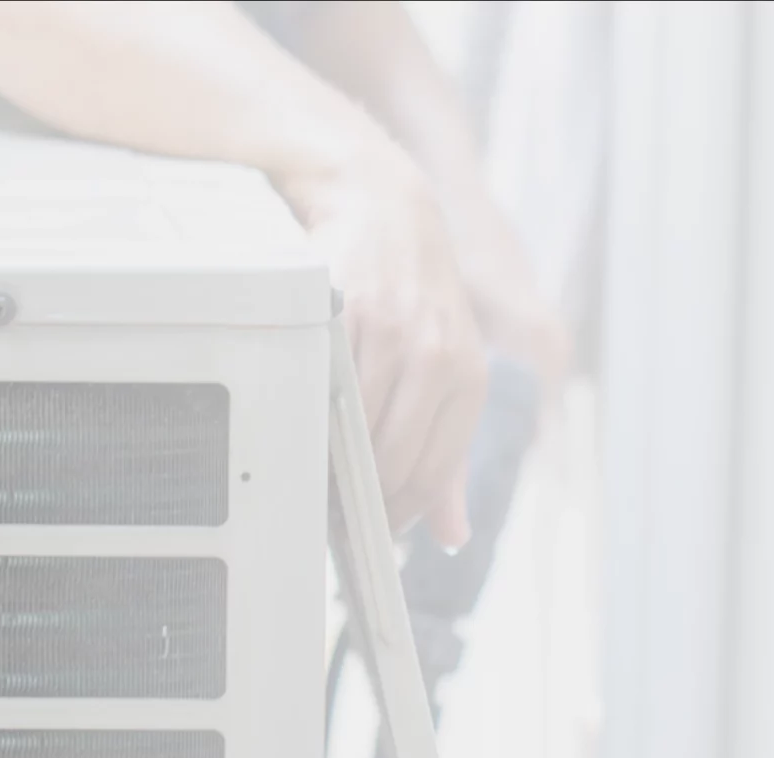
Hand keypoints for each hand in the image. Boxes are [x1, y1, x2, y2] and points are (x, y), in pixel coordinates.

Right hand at [289, 152, 487, 548]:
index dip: (396, 514)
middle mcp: (438, 357)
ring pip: (355, 425)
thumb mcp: (449, 371)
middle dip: (359, 495)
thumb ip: (451, 457)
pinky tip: (304, 421)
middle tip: (331, 508)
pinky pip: (325, 384)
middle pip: (392, 461)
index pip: (432, 476)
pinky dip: (310, 413)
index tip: (370, 531)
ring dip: (331, 458)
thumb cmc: (416, 297)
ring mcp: (394, 333)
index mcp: (469, 380)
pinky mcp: (351, 310)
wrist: (384, 207)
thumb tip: (455, 535)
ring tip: (315, 467)